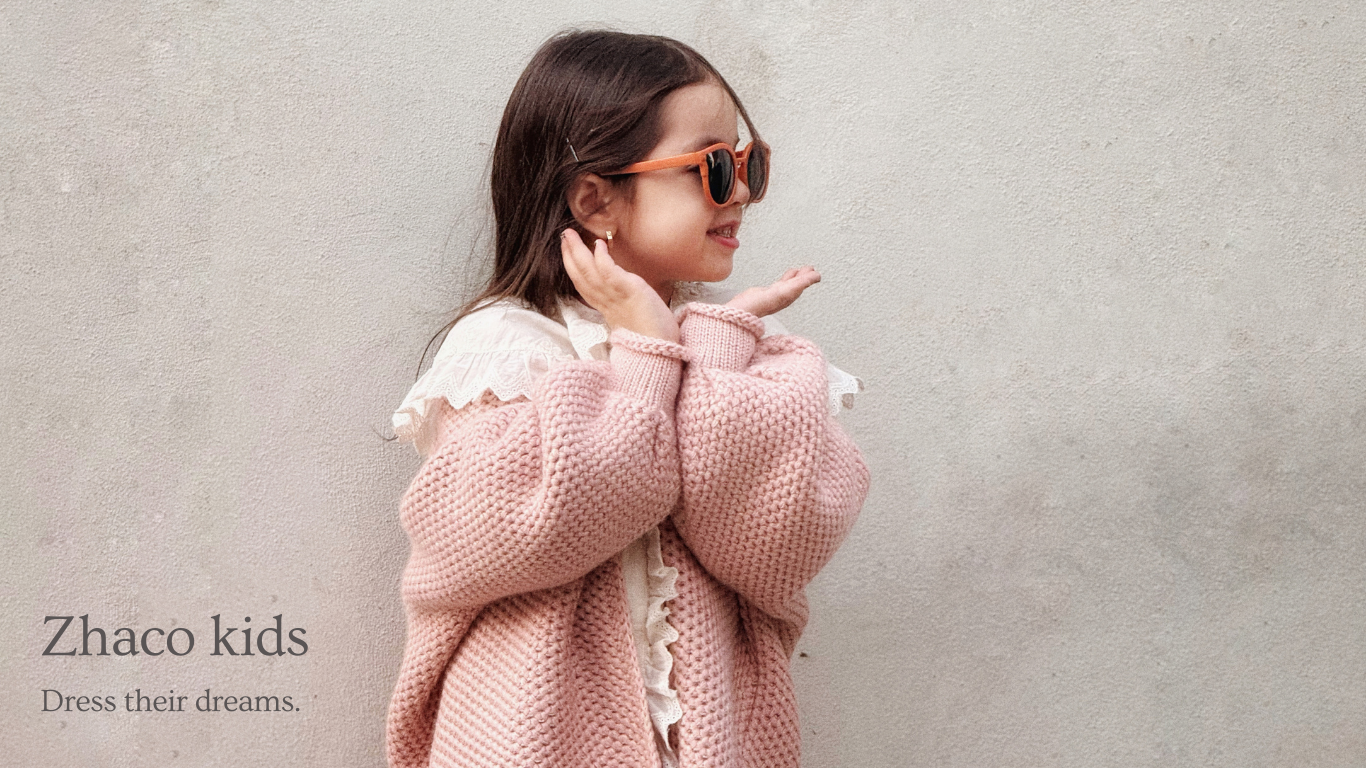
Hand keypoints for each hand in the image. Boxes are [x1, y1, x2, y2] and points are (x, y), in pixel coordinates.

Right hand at [560, 229, 679, 341]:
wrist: (662, 353)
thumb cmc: (654, 338)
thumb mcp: (634, 319)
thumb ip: (625, 306)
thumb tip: (624, 294)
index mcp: (608, 310)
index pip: (585, 287)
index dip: (574, 269)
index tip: (567, 252)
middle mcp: (608, 304)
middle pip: (582, 278)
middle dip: (570, 256)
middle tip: (564, 236)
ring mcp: (617, 298)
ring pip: (589, 273)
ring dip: (578, 253)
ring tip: (571, 235)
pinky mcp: (630, 292)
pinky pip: (610, 274)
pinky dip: (602, 259)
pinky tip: (598, 245)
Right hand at [725, 266, 820, 317]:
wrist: (745, 308)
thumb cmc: (764, 303)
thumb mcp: (788, 290)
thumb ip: (803, 282)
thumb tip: (817, 276)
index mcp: (791, 294)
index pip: (804, 284)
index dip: (810, 278)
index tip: (816, 273)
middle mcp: (784, 296)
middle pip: (797, 284)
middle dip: (803, 276)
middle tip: (809, 268)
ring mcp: (775, 294)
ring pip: (788, 284)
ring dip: (794, 277)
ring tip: (798, 271)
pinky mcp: (765, 292)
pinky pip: (778, 284)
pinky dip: (783, 279)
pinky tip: (782, 279)